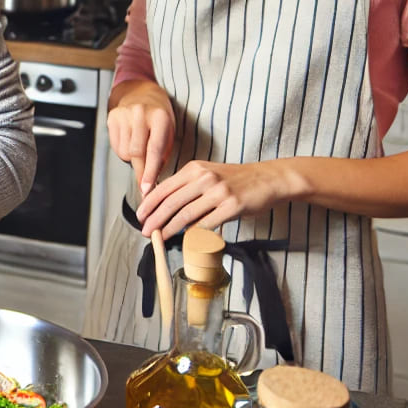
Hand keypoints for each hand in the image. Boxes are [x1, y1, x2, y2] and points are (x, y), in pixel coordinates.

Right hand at [108, 83, 174, 195]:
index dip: (150, 172)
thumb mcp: (169, 132)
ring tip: (139, 148)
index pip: (154, 150)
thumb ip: (162, 154)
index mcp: (160, 117)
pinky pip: (115, 147)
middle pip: (136, 153)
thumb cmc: (159, 117)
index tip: (147, 188)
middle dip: (140, 171)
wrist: (142, 93)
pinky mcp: (112, 117)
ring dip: (132, 158)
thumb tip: (151, 180)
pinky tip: (129, 141)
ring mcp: (124, 114)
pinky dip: (123, 151)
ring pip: (125, 152)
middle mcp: (141, 113)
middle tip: (144, 183)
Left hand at [136, 159, 302, 235]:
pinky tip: (186, 239)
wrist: (267, 179)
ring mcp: (218, 192)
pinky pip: (207, 223)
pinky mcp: (231, 206)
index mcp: (195, 168)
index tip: (140, 216)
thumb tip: (163, 205)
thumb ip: (187, 185)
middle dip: (155, 219)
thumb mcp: (208, 173)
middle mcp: (204, 178)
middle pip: (171, 202)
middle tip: (146, 231)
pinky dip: (194, 233)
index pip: (164, 187)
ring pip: (186, 214)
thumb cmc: (235, 179)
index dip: (149, 203)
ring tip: (160, 237)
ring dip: (170, 228)